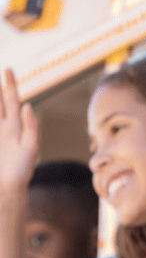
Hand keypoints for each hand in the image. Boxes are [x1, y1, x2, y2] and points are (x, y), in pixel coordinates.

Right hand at [0, 69, 38, 193]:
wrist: (7, 188)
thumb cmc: (22, 170)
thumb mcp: (30, 148)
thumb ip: (31, 127)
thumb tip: (28, 105)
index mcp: (15, 127)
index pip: (12, 101)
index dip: (10, 86)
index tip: (7, 69)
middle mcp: (5, 128)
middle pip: (1, 102)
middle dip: (1, 87)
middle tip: (6, 69)